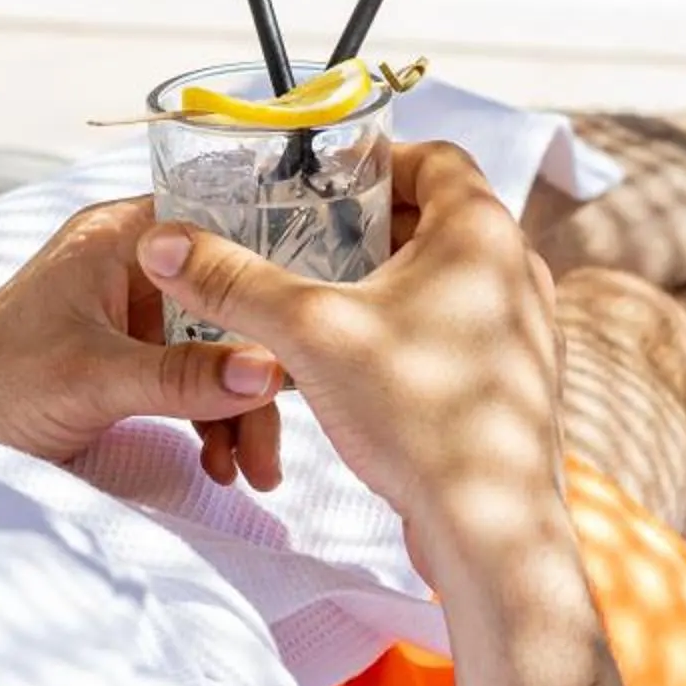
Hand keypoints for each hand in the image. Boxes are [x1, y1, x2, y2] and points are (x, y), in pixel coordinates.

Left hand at [0, 196, 285, 486]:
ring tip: (252, 471)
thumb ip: (182, 376)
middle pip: (226, 302)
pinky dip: (211, 422)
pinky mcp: (127, 363)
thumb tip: (266, 371)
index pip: (218, 227)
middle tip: (277, 433)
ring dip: (238, 408)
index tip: (315, 316)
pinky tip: (222, 465)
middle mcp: (130, 266)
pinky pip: (192, 381)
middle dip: (256, 370)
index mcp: (117, 237)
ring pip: (215, 348)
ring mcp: (129, 316)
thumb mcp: (92, 380)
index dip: (269, 268)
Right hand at [137, 142, 566, 580]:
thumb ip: (233, 281)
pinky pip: (454, 330)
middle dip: (363, 228)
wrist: (488, 528)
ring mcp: (522, 330)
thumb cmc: (418, 416)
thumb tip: (163, 244)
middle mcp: (516, 270)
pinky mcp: (511, 383)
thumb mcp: (308, 334)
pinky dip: (406, 330)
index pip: (434, 157)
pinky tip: (354, 365)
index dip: (372, 161)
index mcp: (483, 232)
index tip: (318, 183)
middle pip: (433, 218)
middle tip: (301, 242)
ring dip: (382, 282)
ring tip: (318, 304)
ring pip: (443, 279)